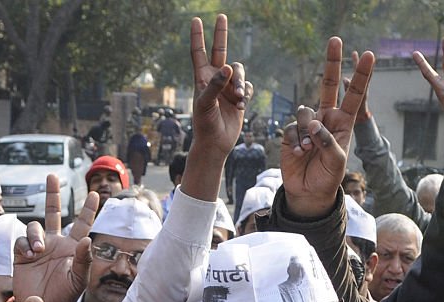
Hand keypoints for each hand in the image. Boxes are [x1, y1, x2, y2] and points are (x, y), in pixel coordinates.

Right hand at [12, 174, 97, 301]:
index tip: (96, 194)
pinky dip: (25, 244)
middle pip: (53, 212)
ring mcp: (38, 247)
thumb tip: (88, 239)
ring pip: (35, 227)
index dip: (88, 210)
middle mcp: (55, 243)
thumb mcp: (78, 281)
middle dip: (52, 194)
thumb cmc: (63, 297)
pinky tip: (29, 255)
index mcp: (73, 248)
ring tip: (38, 250)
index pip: (82, 224)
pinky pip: (21, 240)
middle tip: (52, 176)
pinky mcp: (21, 254)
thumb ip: (84, 260)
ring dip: (36, 235)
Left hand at [181, 15, 250, 200]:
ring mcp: (227, 87)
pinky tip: (240, 105)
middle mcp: (214, 79)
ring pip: (239, 72)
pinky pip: (247, 87)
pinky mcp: (238, 97)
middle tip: (221, 16)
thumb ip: (215, 85)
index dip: (197, 36)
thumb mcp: (205, 104)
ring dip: (240, 83)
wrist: (216, 143)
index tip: (196, 20)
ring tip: (238, 98)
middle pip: (219, 51)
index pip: (198, 53)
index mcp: (201, 78)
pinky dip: (245, 94)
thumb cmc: (204, 124)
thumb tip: (228, 67)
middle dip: (220, 34)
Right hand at [281, 38, 374, 217]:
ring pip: (304, 112)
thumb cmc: (329, 177)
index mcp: (343, 123)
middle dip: (331, 63)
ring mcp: (308, 124)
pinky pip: (292, 128)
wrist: (309, 191)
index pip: (353, 95)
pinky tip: (300, 153)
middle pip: (328, 85)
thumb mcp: (337, 162)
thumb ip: (328, 142)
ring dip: (307, 131)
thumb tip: (314, 123)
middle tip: (335, 40)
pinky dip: (296, 141)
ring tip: (310, 149)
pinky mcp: (291, 133)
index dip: (360, 76)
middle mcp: (325, 118)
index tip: (368, 55)